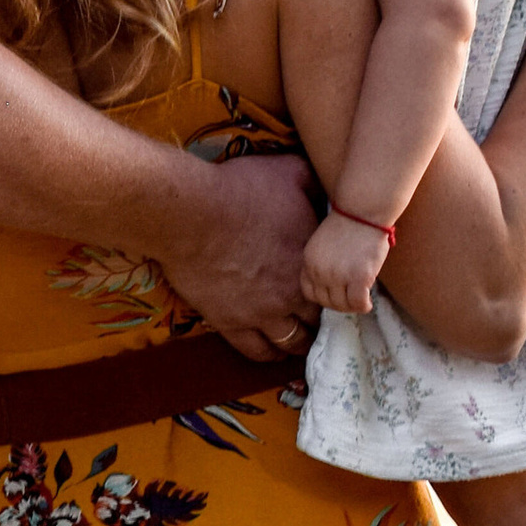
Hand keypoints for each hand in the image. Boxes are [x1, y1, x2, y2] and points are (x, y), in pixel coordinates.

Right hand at [153, 152, 319, 358]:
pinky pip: (257, 352)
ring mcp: (262, 313)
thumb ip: (311, 181)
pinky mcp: (231, 323)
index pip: (333, 286)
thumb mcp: (287, 172)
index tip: (325, 287)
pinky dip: (268, 352)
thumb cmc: (239, 189)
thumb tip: (322, 185)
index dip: (330, 288)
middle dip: (316, 318)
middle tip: (311, 315)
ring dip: (297, 341)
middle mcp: (292, 292)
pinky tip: (270, 348)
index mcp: (310, 260)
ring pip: (292, 342)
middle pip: (316, 320)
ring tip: (296, 337)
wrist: (191, 213)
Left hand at [300, 209, 387, 316]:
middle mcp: (320, 271)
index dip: (323, 297)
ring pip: (342, 305)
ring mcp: (338, 275)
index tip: (335, 295)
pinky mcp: (359, 278)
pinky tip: (368, 303)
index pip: (309, 293)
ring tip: (360, 301)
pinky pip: (358, 303)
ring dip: (351, 306)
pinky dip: (363, 306)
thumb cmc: (348, 224)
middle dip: (339, 303)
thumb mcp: (322, 244)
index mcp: (309, 261)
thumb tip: (328, 286)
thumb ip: (320, 263)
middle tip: (351, 299)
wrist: (363, 211)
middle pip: (326, 301)